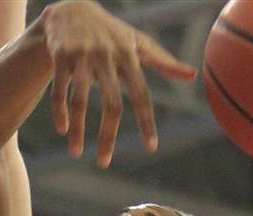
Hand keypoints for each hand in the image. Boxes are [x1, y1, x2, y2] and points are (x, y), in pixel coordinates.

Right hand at [41, 0, 194, 165]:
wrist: (72, 8)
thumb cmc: (111, 33)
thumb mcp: (138, 43)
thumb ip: (163, 61)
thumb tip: (193, 76)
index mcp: (129, 56)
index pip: (142, 94)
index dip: (147, 122)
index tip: (151, 148)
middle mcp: (107, 56)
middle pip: (111, 103)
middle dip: (108, 136)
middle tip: (104, 163)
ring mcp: (83, 55)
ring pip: (80, 99)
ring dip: (77, 130)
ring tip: (76, 153)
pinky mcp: (61, 55)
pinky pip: (59, 89)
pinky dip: (60, 111)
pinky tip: (62, 130)